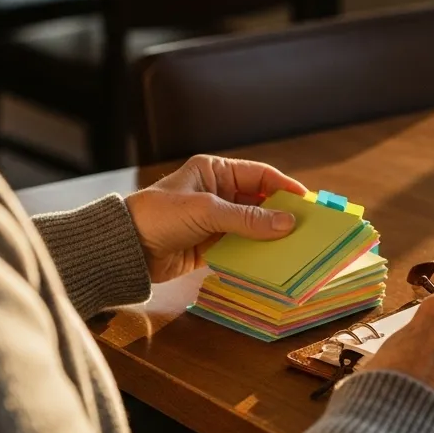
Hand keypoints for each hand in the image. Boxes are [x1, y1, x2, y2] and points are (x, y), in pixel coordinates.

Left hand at [125, 155, 306, 283]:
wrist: (126, 250)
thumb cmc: (159, 216)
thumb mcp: (206, 211)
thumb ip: (247, 218)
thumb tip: (287, 223)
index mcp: (215, 172)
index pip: (259, 174)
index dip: (284, 187)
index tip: (307, 203)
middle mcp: (217, 193)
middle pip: (260, 201)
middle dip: (281, 214)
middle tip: (307, 228)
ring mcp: (215, 220)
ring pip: (252, 226)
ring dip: (270, 236)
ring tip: (295, 247)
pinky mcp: (211, 245)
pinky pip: (241, 246)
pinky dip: (256, 253)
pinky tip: (273, 261)